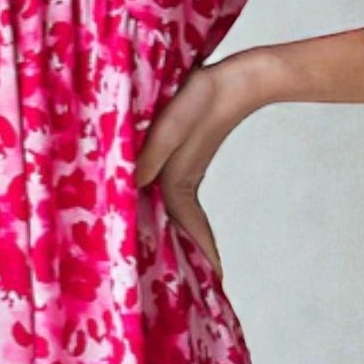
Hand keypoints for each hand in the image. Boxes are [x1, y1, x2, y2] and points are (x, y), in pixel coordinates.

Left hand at [133, 52, 264, 280]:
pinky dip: (156, 202)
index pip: (186, 230)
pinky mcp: (178, 157)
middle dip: (177, 253)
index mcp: (178, 183)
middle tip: (177, 284)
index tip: (213, 282)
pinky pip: (165, 189)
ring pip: (167, 208)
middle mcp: (179, 182)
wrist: (234, 79)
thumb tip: (129, 185)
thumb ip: (149, 157)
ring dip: (164, 229)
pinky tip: (141, 201)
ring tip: (154, 256)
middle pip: (175, 226)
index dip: (197, 256)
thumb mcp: (170, 128)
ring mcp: (180, 171)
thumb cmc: (202, 100)